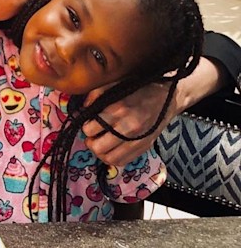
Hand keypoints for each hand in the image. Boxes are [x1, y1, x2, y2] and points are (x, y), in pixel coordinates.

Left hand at [83, 56, 227, 165]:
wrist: (166, 98)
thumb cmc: (137, 90)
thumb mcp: (114, 85)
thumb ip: (94, 96)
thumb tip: (80, 111)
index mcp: (118, 110)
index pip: (90, 129)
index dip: (86, 127)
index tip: (89, 124)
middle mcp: (128, 127)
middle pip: (97, 147)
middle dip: (91, 141)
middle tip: (93, 135)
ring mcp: (137, 140)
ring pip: (108, 158)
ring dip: (100, 152)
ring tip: (100, 143)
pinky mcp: (144, 147)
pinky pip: (122, 162)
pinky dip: (112, 158)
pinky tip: (111, 149)